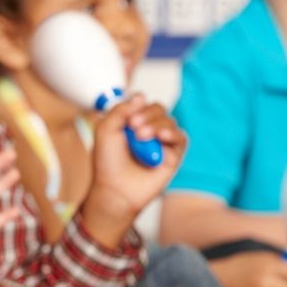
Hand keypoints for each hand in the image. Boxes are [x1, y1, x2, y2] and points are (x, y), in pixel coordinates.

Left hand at [83, 96, 186, 242]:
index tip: (128, 118)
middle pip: (158, 108)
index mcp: (131, 122)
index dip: (138, 105)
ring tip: (142, 137)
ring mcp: (161, 142)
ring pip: (169, 121)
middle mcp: (148, 130)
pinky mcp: (173, 156)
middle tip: (134, 128)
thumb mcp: (106, 130)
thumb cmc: (107, 163)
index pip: (142, 102)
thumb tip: (140, 97)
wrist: (114, 189)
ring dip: (156, 124)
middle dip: (147, 114)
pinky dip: (172, 134)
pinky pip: (181, 137)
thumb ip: (120, 109)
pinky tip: (162, 137)